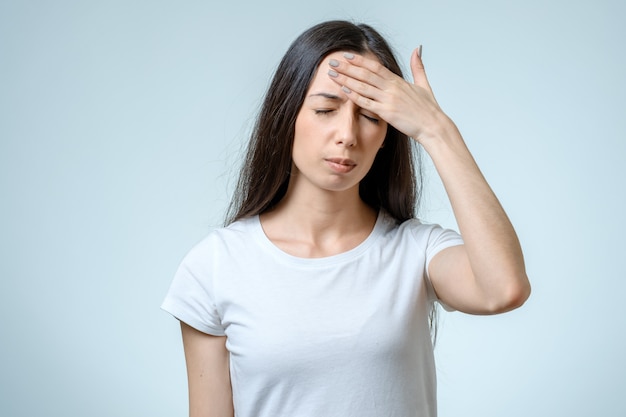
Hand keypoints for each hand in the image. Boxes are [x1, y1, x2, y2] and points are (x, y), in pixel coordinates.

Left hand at [327, 48, 454, 146]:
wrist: (433, 126)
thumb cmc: (428, 109)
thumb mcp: (423, 84)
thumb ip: (418, 66)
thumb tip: (417, 49)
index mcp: (398, 81)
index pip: (375, 66)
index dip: (360, 60)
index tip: (347, 56)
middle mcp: (391, 88)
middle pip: (365, 74)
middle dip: (347, 67)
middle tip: (333, 62)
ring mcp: (388, 99)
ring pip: (363, 86)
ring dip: (346, 79)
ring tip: (332, 74)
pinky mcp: (387, 112)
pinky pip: (367, 103)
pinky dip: (355, 96)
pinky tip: (344, 91)